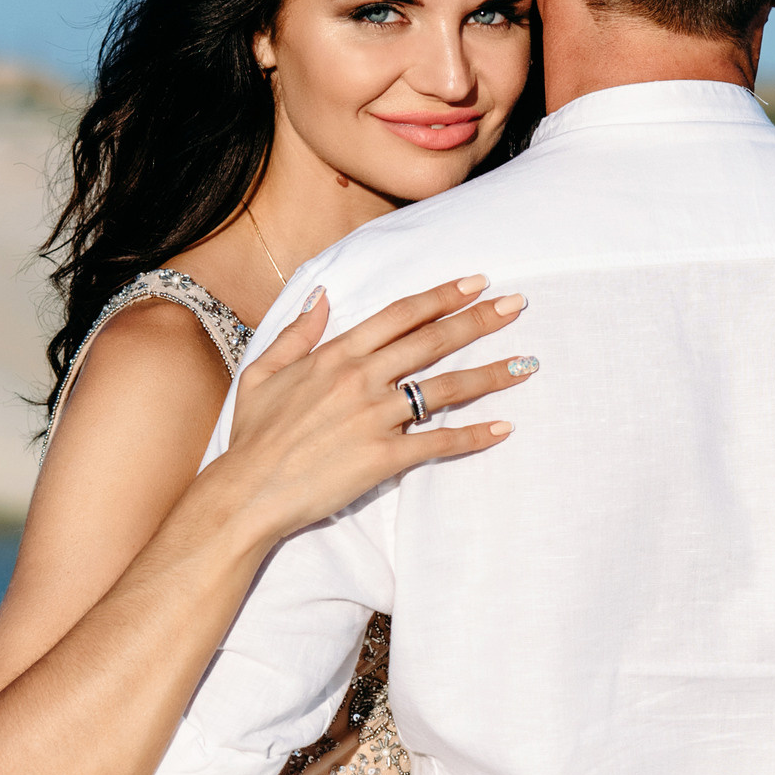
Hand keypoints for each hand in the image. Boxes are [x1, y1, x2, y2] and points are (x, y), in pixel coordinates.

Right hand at [207, 275, 533, 539]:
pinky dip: (474, 436)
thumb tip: (321, 295)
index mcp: (336, 355)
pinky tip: (504, 428)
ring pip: (445, 389)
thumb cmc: (253, 436)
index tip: (476, 282)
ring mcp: (374, 418)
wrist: (247, 492)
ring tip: (526, 363)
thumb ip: (297, 333)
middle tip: (517, 304)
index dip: (441, 296)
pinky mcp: (383, 458)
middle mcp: (360, 379)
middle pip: (432, 341)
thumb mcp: (262, 372)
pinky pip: (439, 443)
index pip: (400, 315)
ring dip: (491, 374)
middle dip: (479, 320)